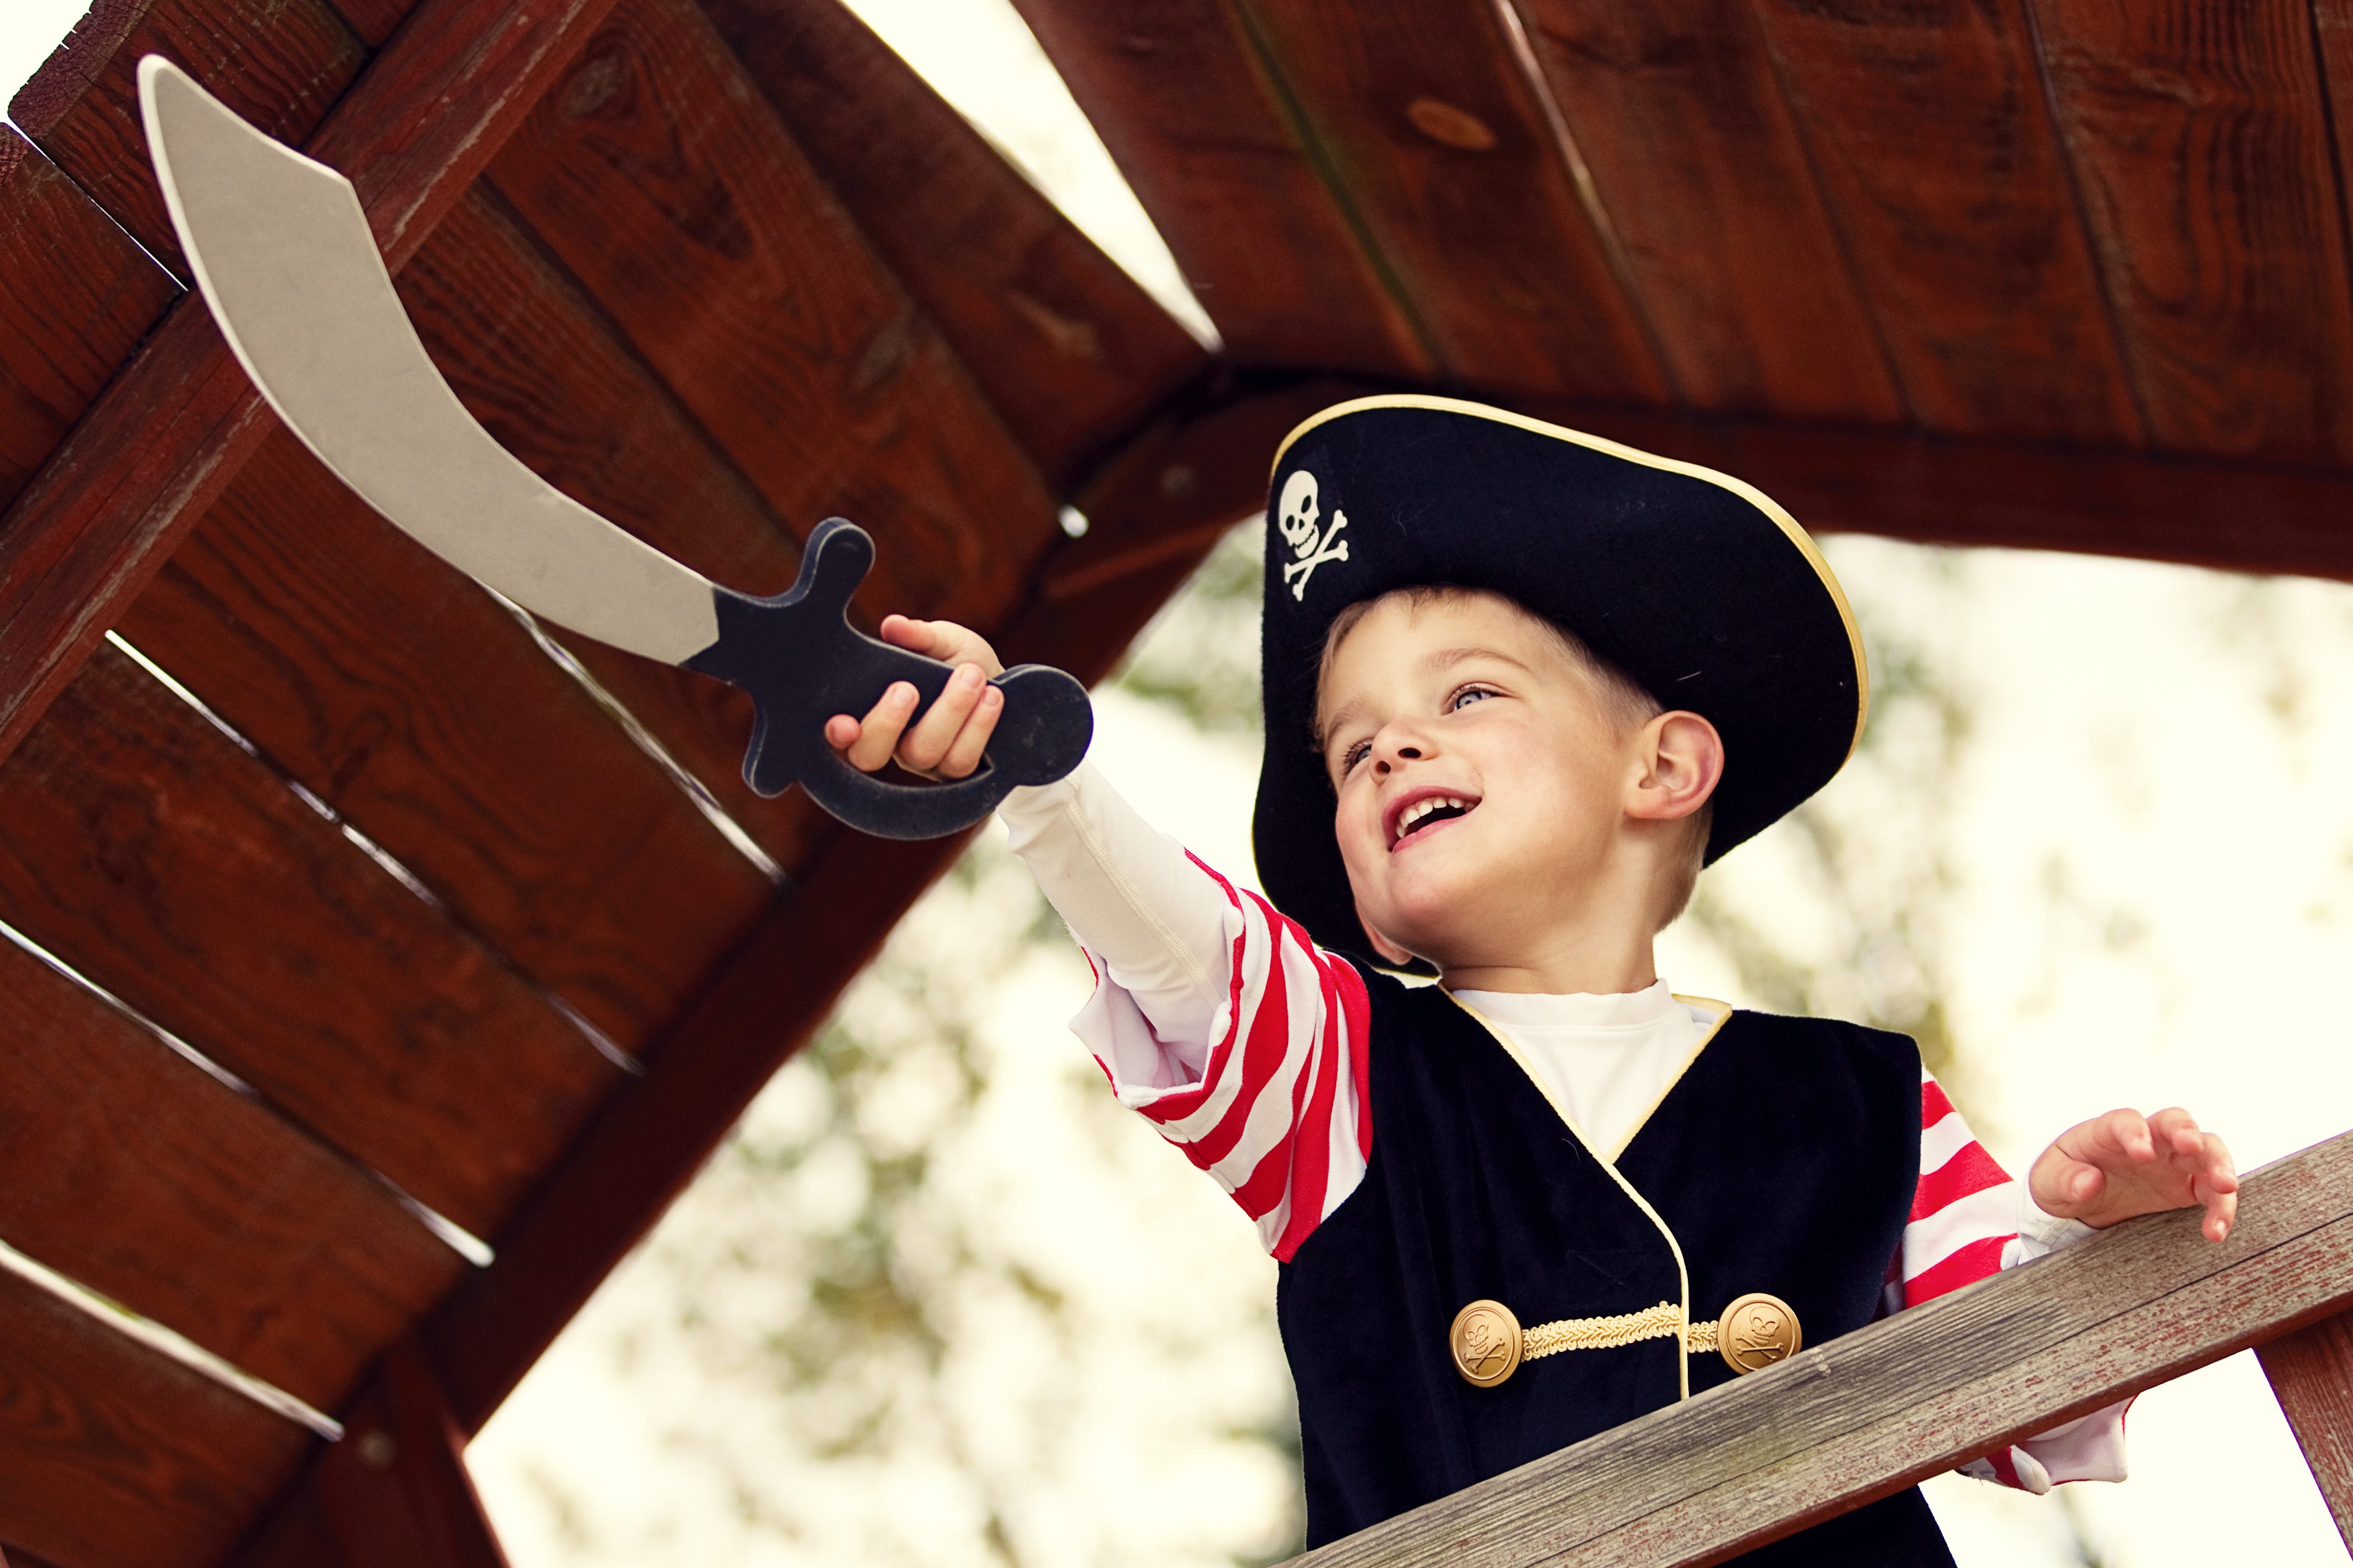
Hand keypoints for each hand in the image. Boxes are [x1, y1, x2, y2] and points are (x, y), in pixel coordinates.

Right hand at [824, 615, 1006, 779]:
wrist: (1003, 686)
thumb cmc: (958, 662)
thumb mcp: (940, 641)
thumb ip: (917, 635)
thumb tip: (893, 625)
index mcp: (870, 713)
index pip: (839, 734)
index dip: (835, 735)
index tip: (844, 723)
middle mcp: (891, 745)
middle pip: (869, 755)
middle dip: (886, 722)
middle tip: (908, 688)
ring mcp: (923, 763)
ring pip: (922, 752)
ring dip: (948, 711)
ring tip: (972, 674)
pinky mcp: (957, 772)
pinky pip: (961, 759)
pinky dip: (978, 725)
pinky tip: (991, 696)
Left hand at [2029, 1107, 2237, 1241]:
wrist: (2080, 1199)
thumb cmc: (2063, 1179)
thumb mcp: (2048, 1182)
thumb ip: (2064, 1180)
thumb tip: (2088, 1182)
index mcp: (2108, 1131)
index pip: (2124, 1121)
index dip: (2134, 1132)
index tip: (2141, 1153)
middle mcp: (2147, 1138)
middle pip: (2175, 1121)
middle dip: (2186, 1131)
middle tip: (2192, 1147)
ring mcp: (2171, 1160)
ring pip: (2206, 1149)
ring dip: (2219, 1163)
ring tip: (2225, 1186)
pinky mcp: (2189, 1186)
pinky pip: (2213, 1190)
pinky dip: (2221, 1206)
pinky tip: (2215, 1231)